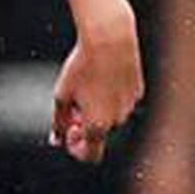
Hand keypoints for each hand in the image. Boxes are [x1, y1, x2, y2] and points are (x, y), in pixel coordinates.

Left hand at [50, 7, 142, 162]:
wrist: (109, 38)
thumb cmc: (82, 66)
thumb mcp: (62, 94)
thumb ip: (59, 122)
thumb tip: (56, 140)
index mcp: (97, 125)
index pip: (90, 155)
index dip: (77, 149)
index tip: (70, 132)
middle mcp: (116, 120)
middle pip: (99, 132)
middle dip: (86, 123)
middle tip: (75, 102)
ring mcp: (129, 105)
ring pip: (112, 116)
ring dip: (99, 109)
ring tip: (89, 83)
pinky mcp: (138, 91)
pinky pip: (122, 100)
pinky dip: (112, 95)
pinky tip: (104, 74)